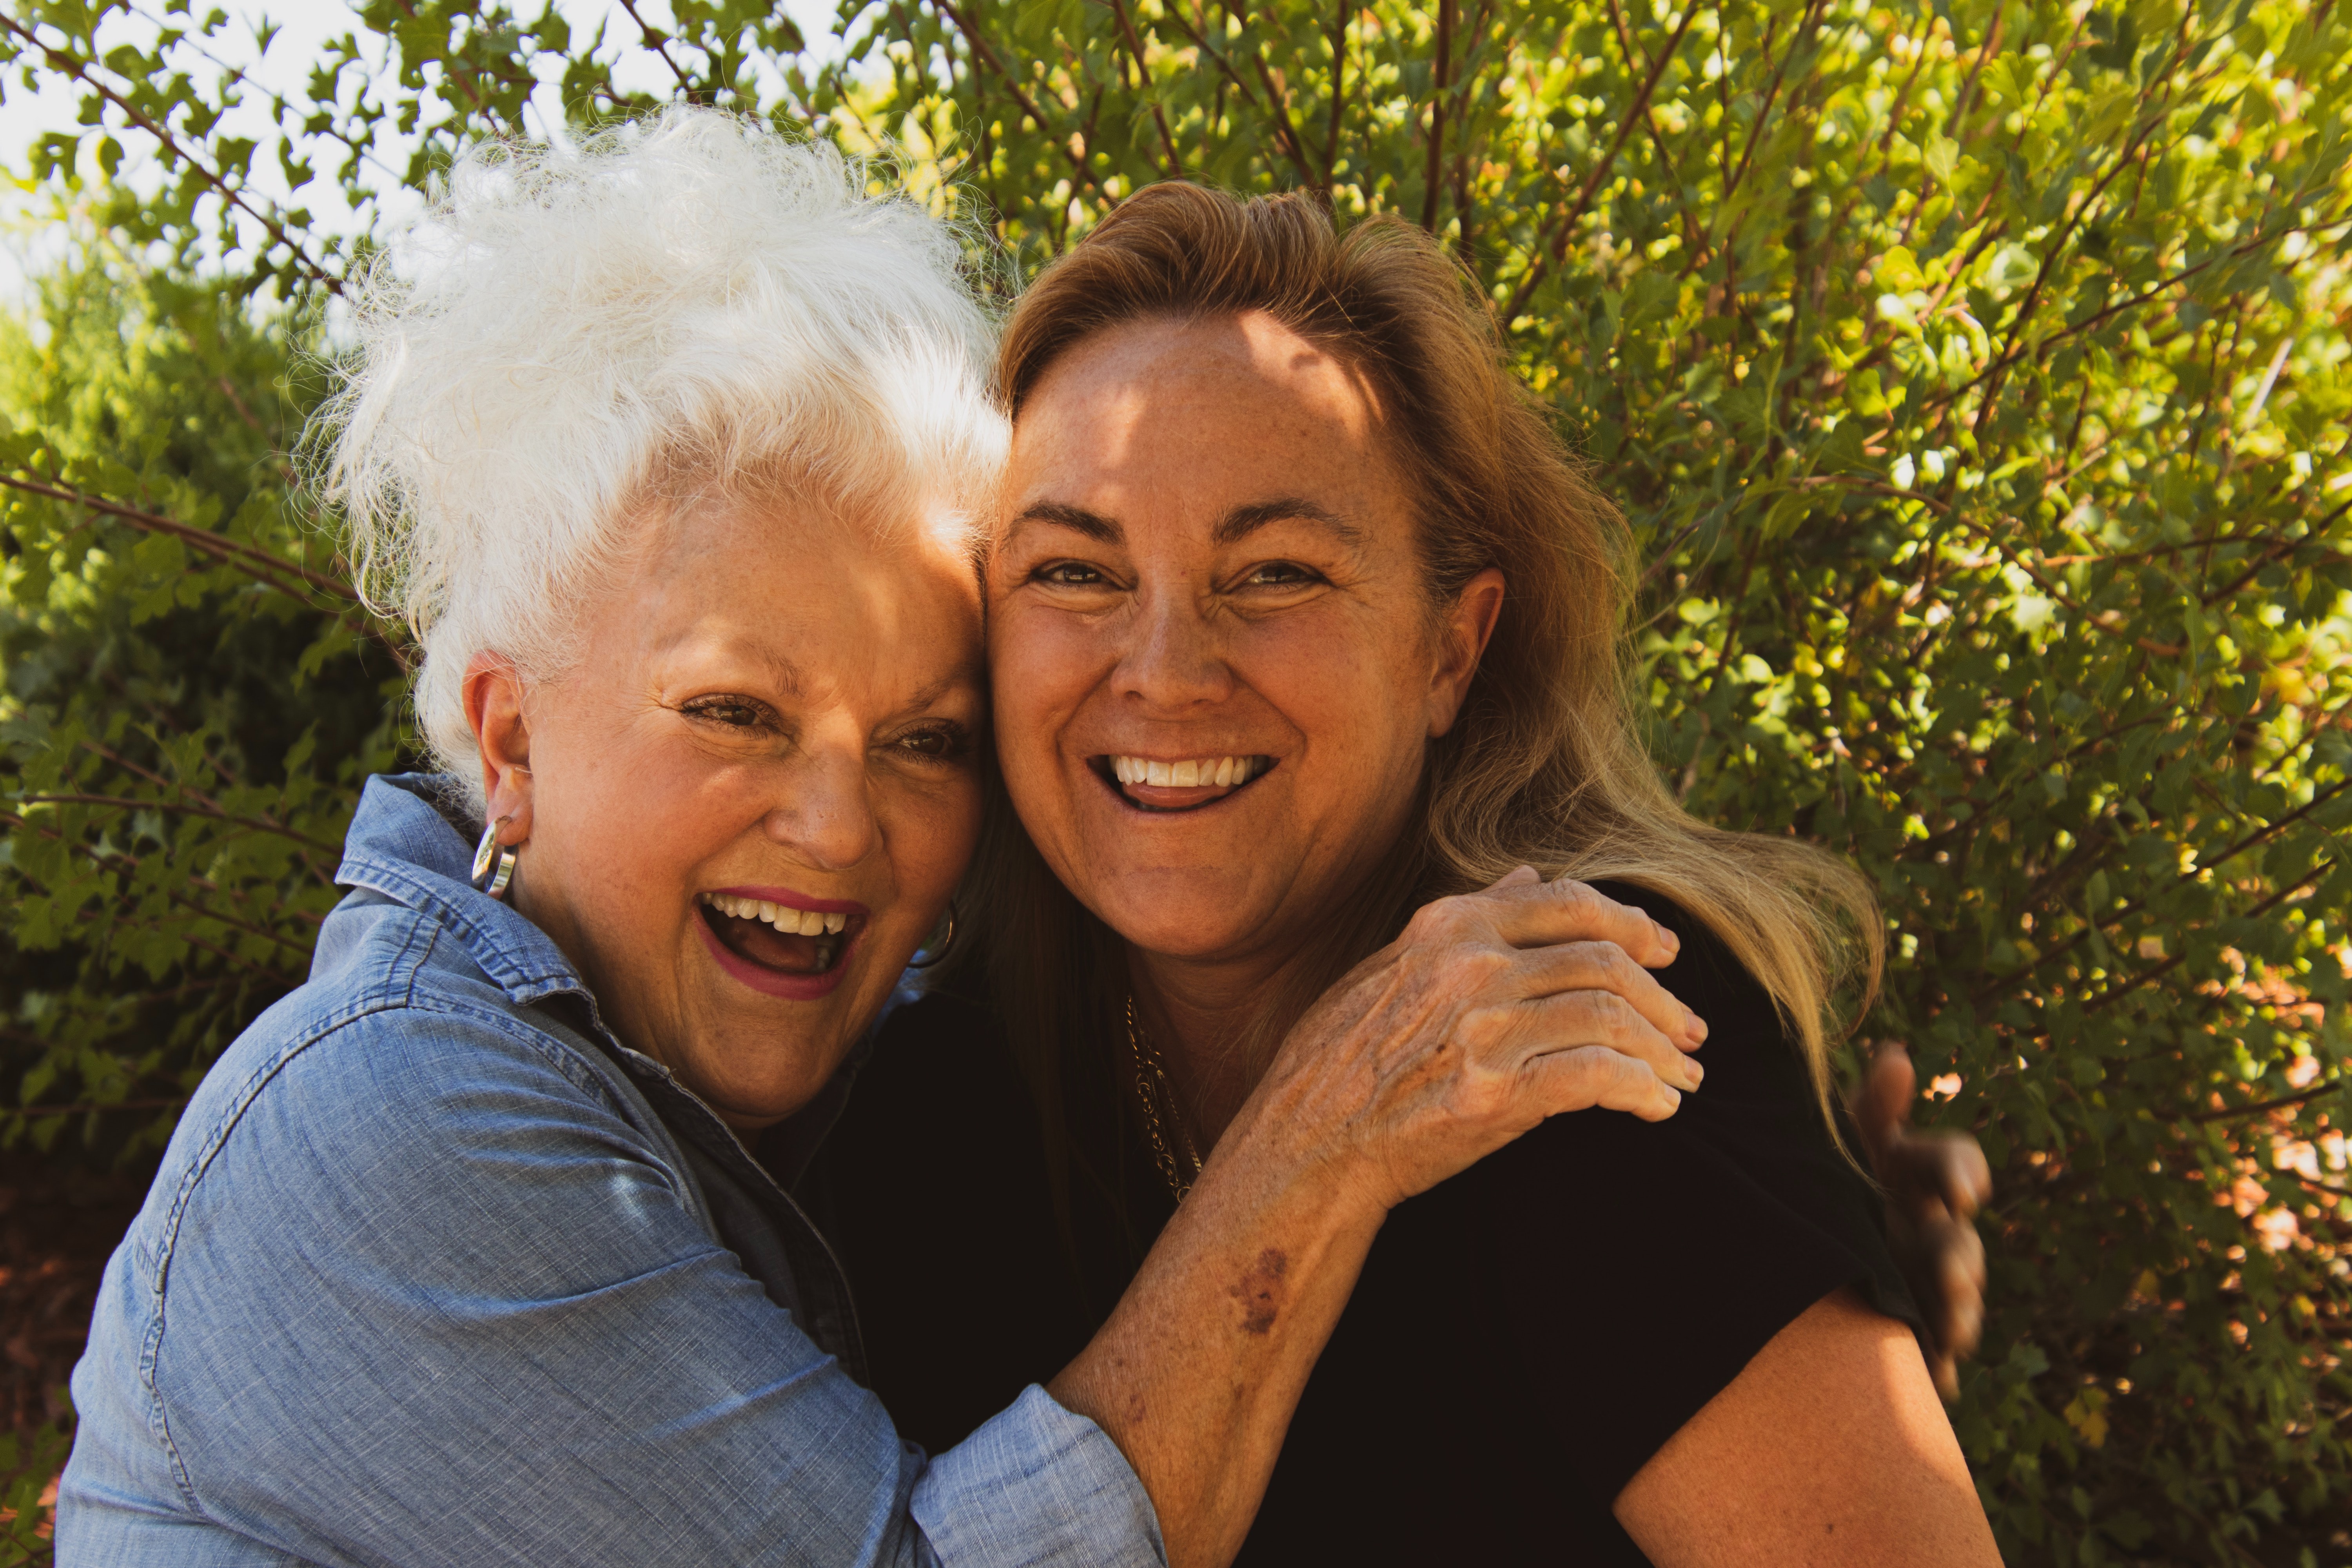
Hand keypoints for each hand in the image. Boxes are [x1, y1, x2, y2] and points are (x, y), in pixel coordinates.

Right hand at [1227, 867, 1706, 1216]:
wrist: (1304, 1145)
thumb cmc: (1339, 1061)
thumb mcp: (1390, 967)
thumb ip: (1465, 919)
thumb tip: (1527, 875)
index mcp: (1448, 927)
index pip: (1569, 903)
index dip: (1632, 924)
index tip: (1667, 953)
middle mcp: (1471, 966)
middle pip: (1604, 961)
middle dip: (1663, 997)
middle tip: (1693, 1029)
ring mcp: (1483, 1027)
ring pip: (1610, 1016)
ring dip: (1663, 1049)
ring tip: (1684, 1076)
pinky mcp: (1494, 1093)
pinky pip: (1597, 1077)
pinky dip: (1641, 1089)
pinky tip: (1658, 1107)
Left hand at [1852, 1043, 1992, 1400]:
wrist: (1780, 1234)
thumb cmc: (1818, 1171)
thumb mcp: (1838, 1139)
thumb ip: (1870, 1107)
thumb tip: (1895, 1056)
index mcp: (1913, 1172)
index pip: (1952, 1163)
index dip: (1962, 1173)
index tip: (1962, 1191)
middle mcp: (1928, 1225)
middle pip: (1958, 1240)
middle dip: (1962, 1258)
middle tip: (1954, 1271)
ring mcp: (1922, 1279)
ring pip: (1955, 1299)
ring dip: (1961, 1314)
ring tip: (1956, 1331)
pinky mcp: (1908, 1328)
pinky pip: (1932, 1352)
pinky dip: (1938, 1367)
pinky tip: (1942, 1381)